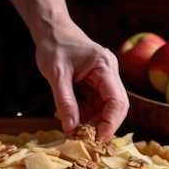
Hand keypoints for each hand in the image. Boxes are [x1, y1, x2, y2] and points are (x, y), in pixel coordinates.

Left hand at [35, 23, 128, 140]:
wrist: (51, 30)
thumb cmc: (54, 45)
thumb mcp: (56, 74)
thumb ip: (64, 101)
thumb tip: (71, 127)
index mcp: (104, 66)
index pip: (117, 101)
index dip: (110, 123)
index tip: (96, 138)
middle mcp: (109, 72)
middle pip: (116, 106)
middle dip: (101, 124)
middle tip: (83, 136)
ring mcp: (104, 77)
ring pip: (104, 107)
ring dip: (88, 118)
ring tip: (68, 119)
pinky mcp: (96, 82)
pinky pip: (94, 103)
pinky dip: (82, 112)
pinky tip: (67, 111)